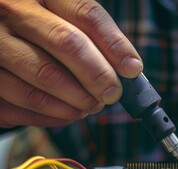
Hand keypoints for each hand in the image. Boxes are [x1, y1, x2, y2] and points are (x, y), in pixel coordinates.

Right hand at [0, 0, 141, 127]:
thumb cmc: (36, 27)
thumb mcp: (60, 16)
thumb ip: (91, 35)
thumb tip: (129, 68)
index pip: (87, 14)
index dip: (115, 45)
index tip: (132, 69)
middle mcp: (12, 11)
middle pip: (68, 43)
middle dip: (98, 75)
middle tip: (111, 94)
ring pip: (44, 77)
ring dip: (76, 101)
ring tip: (90, 106)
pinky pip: (19, 104)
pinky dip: (49, 116)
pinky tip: (65, 114)